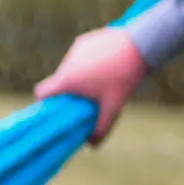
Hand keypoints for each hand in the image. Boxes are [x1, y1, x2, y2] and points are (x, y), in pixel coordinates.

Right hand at [34, 27, 148, 143]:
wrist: (142, 43)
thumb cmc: (125, 76)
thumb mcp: (115, 105)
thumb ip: (102, 127)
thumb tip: (92, 145)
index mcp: (67, 80)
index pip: (41, 92)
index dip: (44, 102)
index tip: (55, 108)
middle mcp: (67, 63)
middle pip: (59, 81)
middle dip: (69, 90)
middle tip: (88, 97)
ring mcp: (76, 49)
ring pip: (70, 67)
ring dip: (79, 74)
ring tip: (102, 78)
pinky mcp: (86, 39)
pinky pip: (80, 54)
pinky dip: (88, 60)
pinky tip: (106, 63)